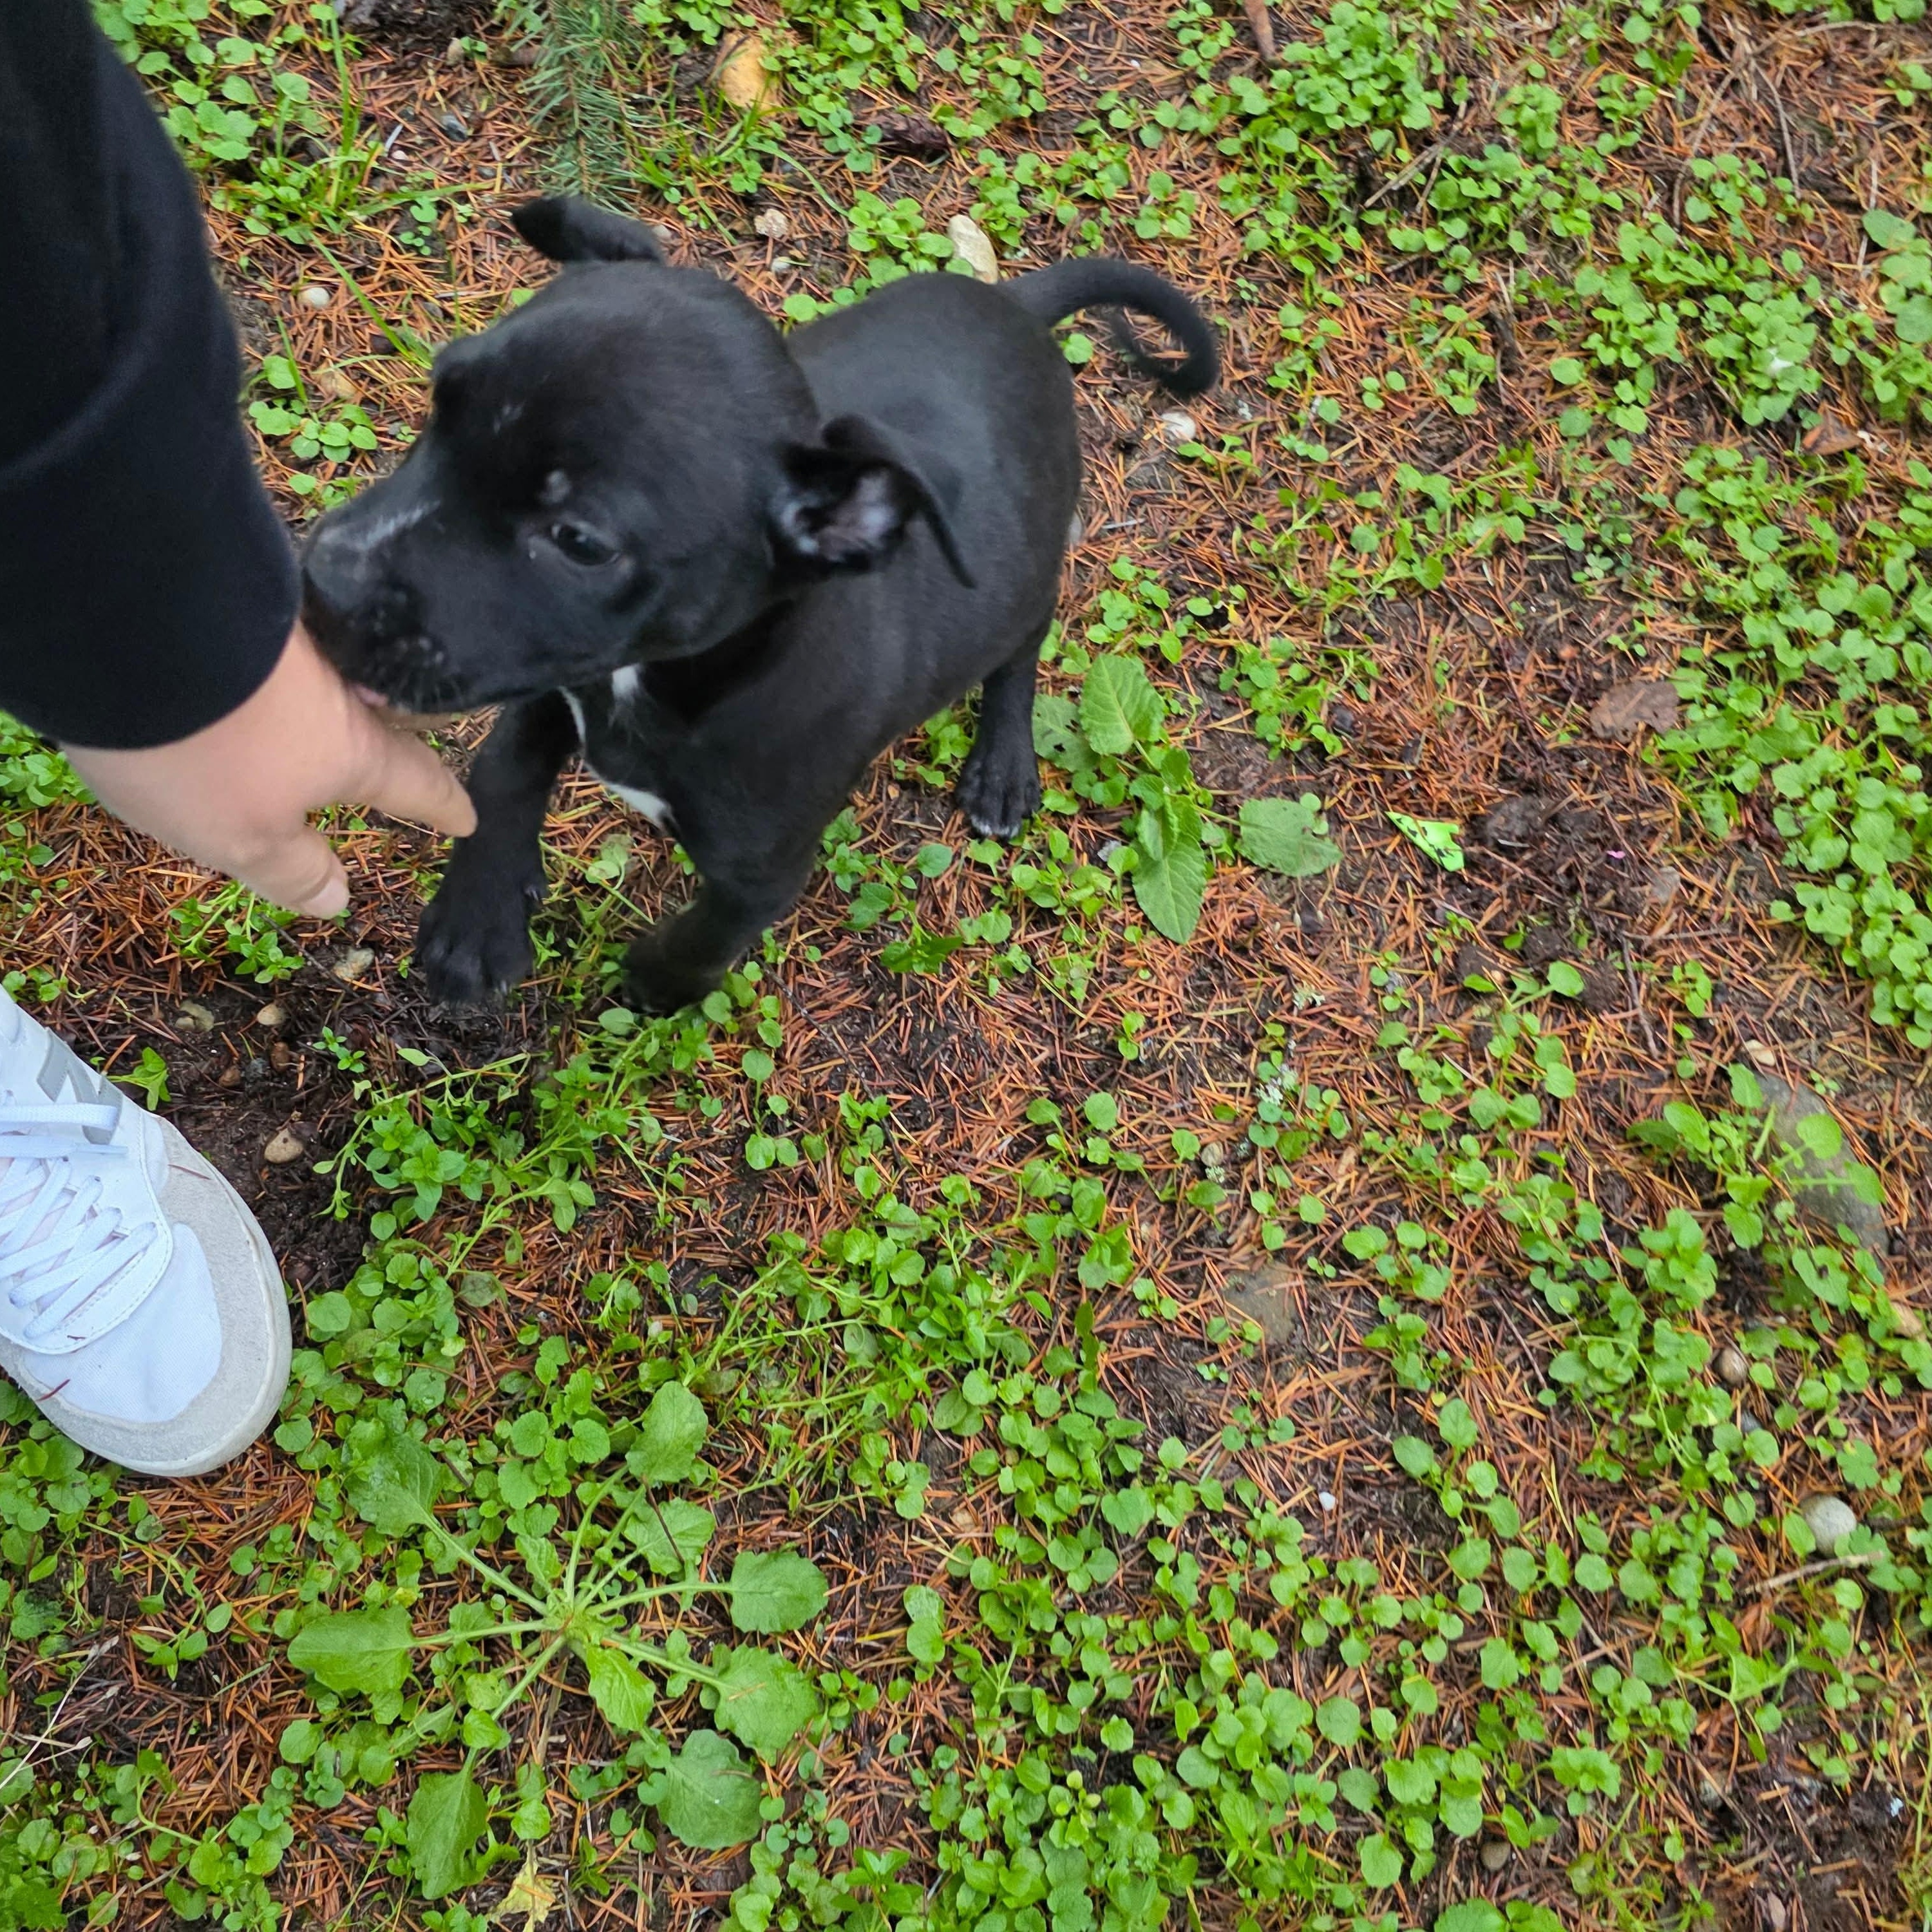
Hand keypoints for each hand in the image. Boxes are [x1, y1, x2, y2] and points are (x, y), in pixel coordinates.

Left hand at [62, 622, 476, 916]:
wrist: (129, 624)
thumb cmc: (199, 753)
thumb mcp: (244, 835)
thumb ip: (294, 869)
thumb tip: (340, 899)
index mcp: (351, 749)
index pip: (415, 782)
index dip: (441, 805)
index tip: (468, 819)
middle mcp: (335, 686)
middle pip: (388, 712)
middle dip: (407, 730)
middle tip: (421, 737)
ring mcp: (290, 637)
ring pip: (329, 672)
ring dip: (335, 692)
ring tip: (324, 709)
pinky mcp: (238, 597)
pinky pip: (277, 639)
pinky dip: (276, 661)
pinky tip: (251, 665)